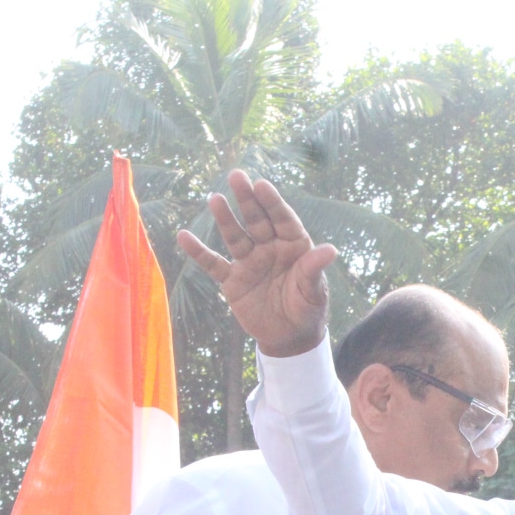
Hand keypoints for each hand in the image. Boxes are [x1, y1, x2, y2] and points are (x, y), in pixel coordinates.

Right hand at [176, 171, 336, 357]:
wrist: (289, 337)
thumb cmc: (307, 309)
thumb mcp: (313, 290)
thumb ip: (314, 269)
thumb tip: (330, 250)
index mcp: (294, 246)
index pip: (283, 219)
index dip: (272, 203)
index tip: (262, 185)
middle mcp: (269, 248)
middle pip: (256, 220)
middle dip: (247, 199)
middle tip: (236, 176)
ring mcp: (249, 262)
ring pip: (235, 236)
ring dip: (225, 218)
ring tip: (215, 199)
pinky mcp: (233, 280)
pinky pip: (213, 264)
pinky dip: (199, 252)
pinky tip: (184, 236)